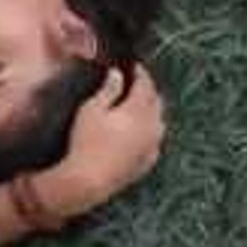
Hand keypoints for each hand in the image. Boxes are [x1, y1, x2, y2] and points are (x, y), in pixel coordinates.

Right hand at [37, 65, 166, 217]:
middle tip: (137, 83)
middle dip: (149, 90)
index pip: (146, 85)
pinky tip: (142, 132)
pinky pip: (155, 141)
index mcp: (138, 111)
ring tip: (141, 106)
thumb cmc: (86, 141)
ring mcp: (151, 146)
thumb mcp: (92, 110)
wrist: (88, 180)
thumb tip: (117, 74)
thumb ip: (108, 90)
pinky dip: (151, 132)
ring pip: (160, 122)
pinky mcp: (147, 162)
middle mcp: (151, 127)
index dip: (141, 73)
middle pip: (157, 102)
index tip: (135, 67)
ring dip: (153, 111)